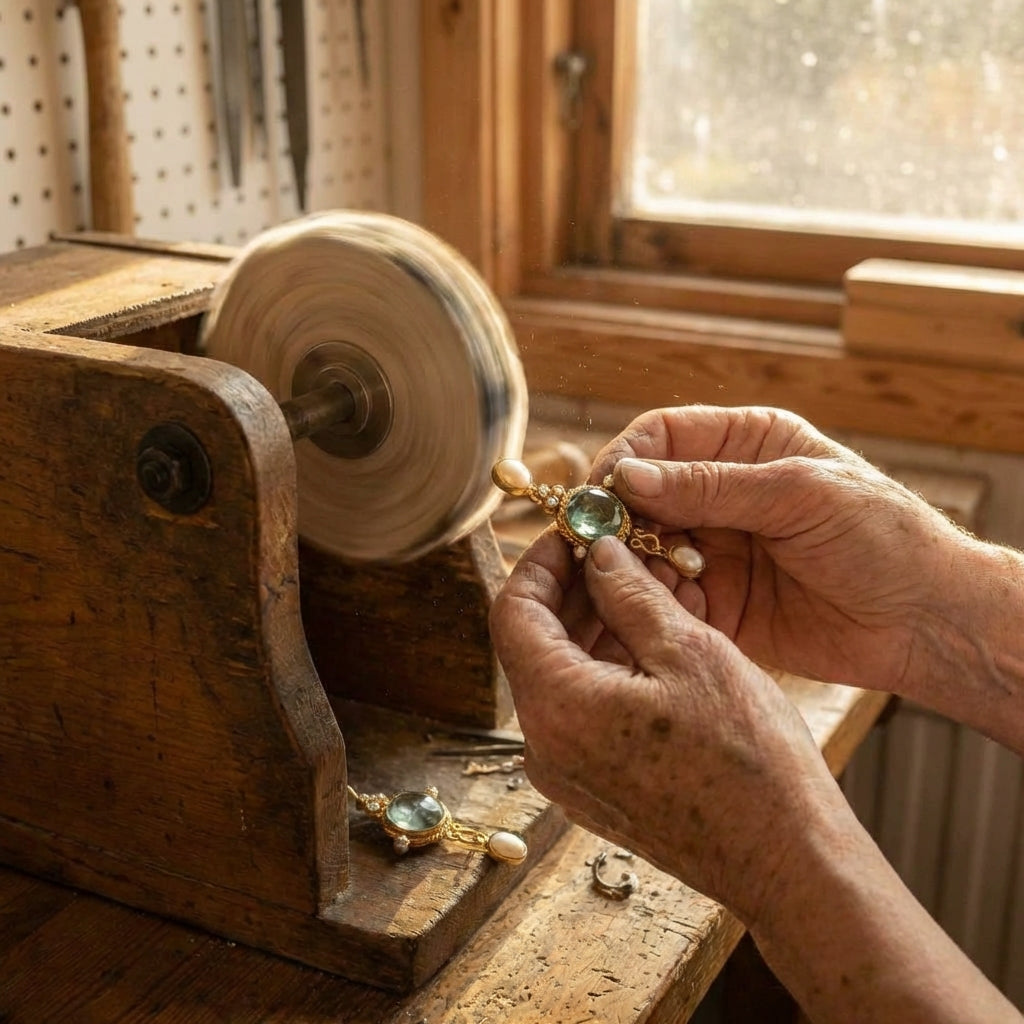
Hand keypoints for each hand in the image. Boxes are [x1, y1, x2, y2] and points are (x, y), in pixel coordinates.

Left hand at [488, 528, 850, 923]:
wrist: (785, 861)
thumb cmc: (748, 761)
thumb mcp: (689, 653)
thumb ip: (630, 594)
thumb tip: (597, 553)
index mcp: (557, 708)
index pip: (513, 612)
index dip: (540, 562)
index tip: (573, 531)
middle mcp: (545, 747)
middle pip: (534, 642)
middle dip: (572, 589)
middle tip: (615, 549)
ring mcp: (567, 773)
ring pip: (562, 674)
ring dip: (594, 624)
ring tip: (643, 585)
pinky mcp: (594, 787)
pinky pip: (583, 709)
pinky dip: (606, 665)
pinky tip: (650, 636)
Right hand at [592, 405, 978, 699]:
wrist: (926, 620)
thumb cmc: (882, 537)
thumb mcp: (800, 494)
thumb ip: (711, 487)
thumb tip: (627, 477)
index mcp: (746, 447)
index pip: (661, 437)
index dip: (624, 459)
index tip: (600, 493)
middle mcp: (722, 494)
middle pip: (641, 495)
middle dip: (619, 519)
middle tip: (602, 545)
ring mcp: (715, 549)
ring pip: (644, 548)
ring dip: (634, 564)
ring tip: (645, 580)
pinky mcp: (715, 602)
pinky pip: (663, 597)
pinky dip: (653, 603)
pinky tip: (667, 610)